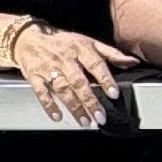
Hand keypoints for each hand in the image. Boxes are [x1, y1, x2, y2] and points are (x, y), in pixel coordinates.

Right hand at [10, 23, 129, 126]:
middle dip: (90, 100)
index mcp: (81, 49)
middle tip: (101, 116)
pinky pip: (41, 92)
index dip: (105, 79)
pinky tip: (58, 116)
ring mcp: (48, 68)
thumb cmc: (64, 43)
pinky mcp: (34, 76)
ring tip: (86, 121)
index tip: (114, 94)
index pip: (95, 64)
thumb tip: (133, 62)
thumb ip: (111, 54)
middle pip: (78, 81)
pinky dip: (49, 105)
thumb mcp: (88, 42)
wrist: (28, 39)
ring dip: (74, 107)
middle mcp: (65, 59)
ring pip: (62, 89)